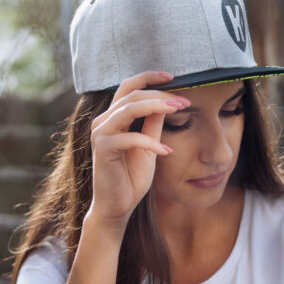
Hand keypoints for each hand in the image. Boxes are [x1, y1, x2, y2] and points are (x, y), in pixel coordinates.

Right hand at [88, 70, 190, 230]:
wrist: (117, 206)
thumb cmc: (130, 178)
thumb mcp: (148, 146)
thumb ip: (153, 124)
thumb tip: (167, 102)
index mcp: (113, 118)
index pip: (128, 87)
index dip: (148, 78)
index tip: (172, 76)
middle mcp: (103, 121)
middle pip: (131, 94)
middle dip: (160, 94)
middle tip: (183, 100)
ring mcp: (100, 134)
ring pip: (128, 109)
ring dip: (156, 106)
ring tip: (179, 109)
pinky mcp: (102, 149)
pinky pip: (130, 138)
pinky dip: (150, 143)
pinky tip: (167, 151)